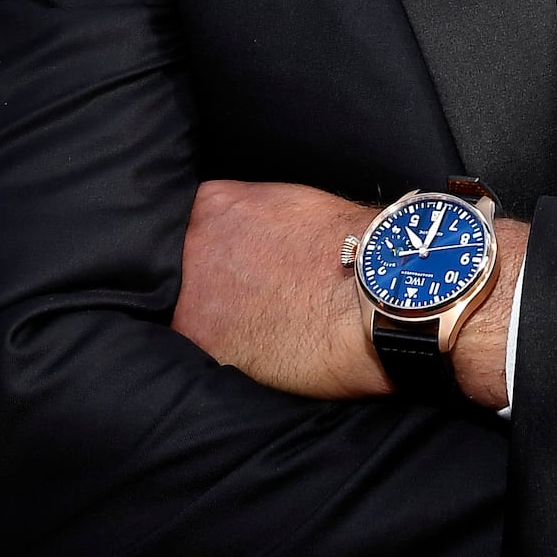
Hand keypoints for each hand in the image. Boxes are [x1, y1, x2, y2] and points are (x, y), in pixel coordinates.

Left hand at [173, 179, 390, 399]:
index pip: (195, 223)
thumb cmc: (350, 247)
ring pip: (188, 309)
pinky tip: (256, 349)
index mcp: (215, 203)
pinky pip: (200, 351)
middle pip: (184, 264)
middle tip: (247, 295)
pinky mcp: (203, 346)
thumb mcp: (293, 203)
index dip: (217, 247)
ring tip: (255, 325)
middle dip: (210, 280)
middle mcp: (193, 245)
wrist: (373, 293)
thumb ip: (253, 215)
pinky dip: (223, 353)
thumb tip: (250, 236)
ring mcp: (192, 296)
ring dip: (212, 318)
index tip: (234, 262)